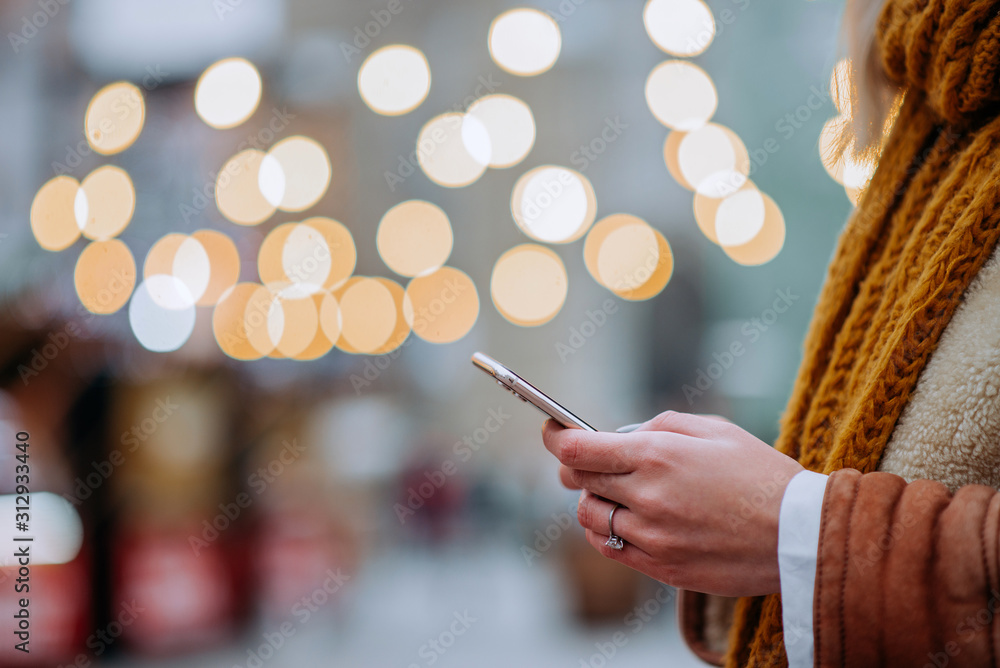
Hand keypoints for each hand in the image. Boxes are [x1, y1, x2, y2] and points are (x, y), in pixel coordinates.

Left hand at [542, 411, 803, 596]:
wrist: (800, 535)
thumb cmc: (760, 474)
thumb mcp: (712, 429)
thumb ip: (658, 426)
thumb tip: (620, 436)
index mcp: (656, 456)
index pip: (577, 449)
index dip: (556, 438)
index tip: (552, 432)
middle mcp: (647, 497)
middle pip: (578, 481)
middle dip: (577, 467)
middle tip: (590, 461)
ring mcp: (652, 537)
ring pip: (589, 517)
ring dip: (593, 501)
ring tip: (618, 494)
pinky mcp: (661, 568)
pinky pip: (610, 549)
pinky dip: (607, 532)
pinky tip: (626, 521)